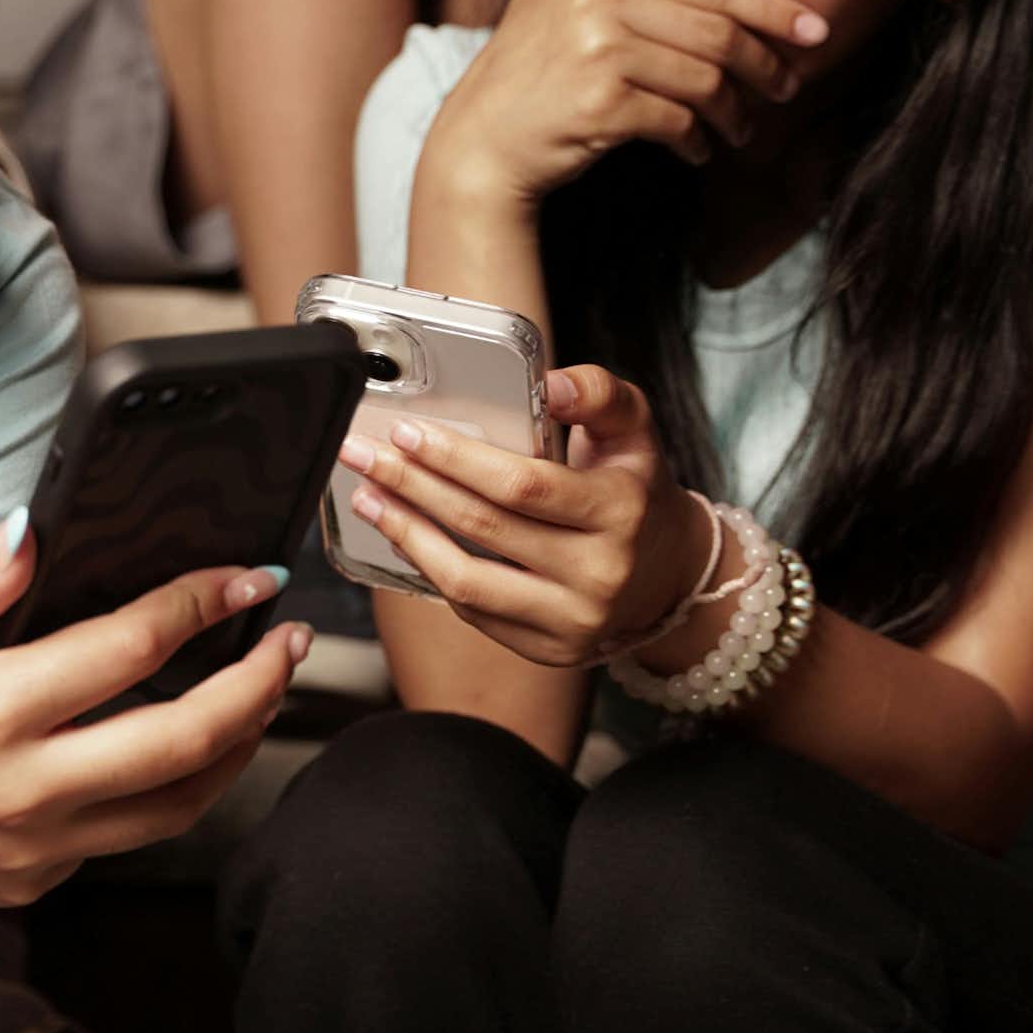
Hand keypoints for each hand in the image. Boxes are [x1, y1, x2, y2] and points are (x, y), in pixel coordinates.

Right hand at [0, 517, 311, 917]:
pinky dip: (169, 792)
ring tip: (262, 693)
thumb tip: (34, 534)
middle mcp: (20, 794)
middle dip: (258, 681)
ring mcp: (28, 852)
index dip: (204, 602)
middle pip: (187, 740)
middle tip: (292, 633)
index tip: (247, 572)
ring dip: (237, 747)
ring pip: (177, 808)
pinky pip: (123, 839)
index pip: (129, 647)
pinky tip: (172, 745)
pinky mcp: (24, 885)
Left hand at [338, 364, 712, 665]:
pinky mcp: (547, 650)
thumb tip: (550, 383)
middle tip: (364, 455)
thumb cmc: (635, 493)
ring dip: (406, 536)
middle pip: (483, 527)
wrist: (668, 574)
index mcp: (620, 511)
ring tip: (368, 498)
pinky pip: (472, 612)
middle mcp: (599, 572)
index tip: (407, 433)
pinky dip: (429, 571)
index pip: (522, 485)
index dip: (457, 459)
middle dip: (412, 486)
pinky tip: (404, 536)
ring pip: (466, 582)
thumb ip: (598, 394)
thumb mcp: (634, 432)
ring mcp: (572, 619)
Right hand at [425, 0, 829, 211]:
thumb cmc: (525, 68)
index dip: (770, 5)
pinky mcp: (601, 101)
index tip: (812, 28)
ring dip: (735, 110)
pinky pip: (677, 118)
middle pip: (716, 28)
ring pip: (705, 76)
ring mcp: (598, 47)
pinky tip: (699, 151)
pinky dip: (697, 140)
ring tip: (746, 127)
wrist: (479, 141)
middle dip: (766, 60)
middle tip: (790, 84)